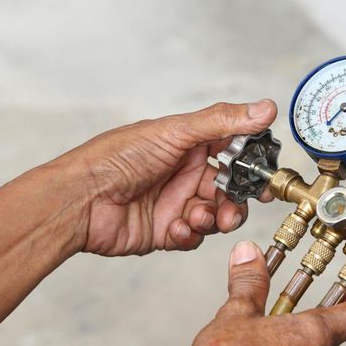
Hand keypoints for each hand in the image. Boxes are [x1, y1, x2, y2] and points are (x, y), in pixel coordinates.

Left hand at [62, 100, 276, 255]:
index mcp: (189, 145)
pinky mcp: (167, 232)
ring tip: (200, 216)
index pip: (233, 151)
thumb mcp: (175, 132)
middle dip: (237, 200)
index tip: (266, 175)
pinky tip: (176, 227)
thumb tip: (266, 108)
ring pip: (217, 215)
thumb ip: (223, 122)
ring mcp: (177, 203)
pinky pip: (194, 237)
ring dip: (215, 218)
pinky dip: (190, 234)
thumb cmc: (117, 158)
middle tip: (236, 206)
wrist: (79, 201)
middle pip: (230, 189)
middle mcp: (185, 173)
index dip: (252, 164)